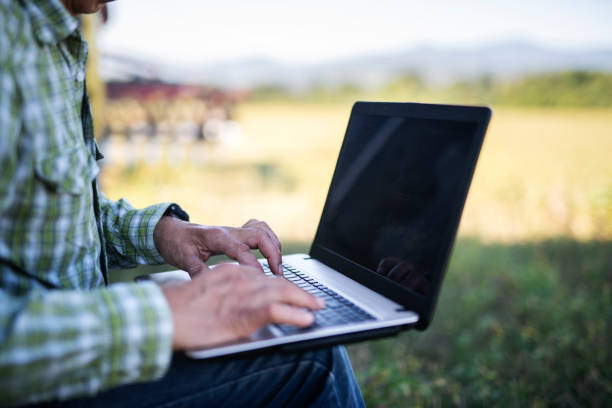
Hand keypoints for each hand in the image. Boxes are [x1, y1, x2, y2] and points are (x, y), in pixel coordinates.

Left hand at [154, 217, 282, 274]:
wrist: (170, 231)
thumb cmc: (177, 244)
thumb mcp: (183, 260)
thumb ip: (199, 271)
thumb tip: (212, 285)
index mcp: (217, 237)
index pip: (242, 250)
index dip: (254, 265)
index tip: (261, 280)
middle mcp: (229, 231)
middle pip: (260, 236)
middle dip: (273, 254)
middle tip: (277, 273)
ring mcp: (234, 230)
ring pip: (263, 230)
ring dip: (274, 246)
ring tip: (277, 266)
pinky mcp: (237, 232)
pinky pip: (259, 229)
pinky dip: (269, 239)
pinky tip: (270, 252)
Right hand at [161, 263, 324, 349]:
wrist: (161, 315)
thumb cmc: (177, 305)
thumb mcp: (204, 288)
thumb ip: (224, 289)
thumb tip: (238, 299)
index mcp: (228, 269)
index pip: (261, 272)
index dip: (279, 281)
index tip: (290, 288)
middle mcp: (238, 276)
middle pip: (276, 279)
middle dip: (298, 289)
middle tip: (313, 298)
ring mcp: (242, 292)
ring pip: (282, 291)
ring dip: (302, 299)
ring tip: (315, 306)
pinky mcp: (244, 311)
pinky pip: (277, 310)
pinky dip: (295, 314)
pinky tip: (305, 318)